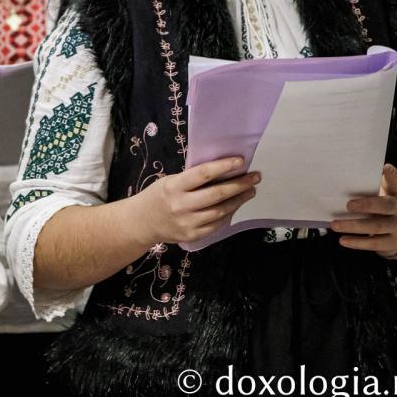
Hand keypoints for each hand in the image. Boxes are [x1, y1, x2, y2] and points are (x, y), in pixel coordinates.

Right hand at [131, 156, 258, 245]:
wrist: (141, 222)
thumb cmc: (158, 196)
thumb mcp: (170, 182)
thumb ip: (192, 180)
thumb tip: (223, 172)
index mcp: (174, 187)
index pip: (203, 174)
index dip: (223, 166)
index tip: (241, 161)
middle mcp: (181, 205)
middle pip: (217, 194)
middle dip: (239, 185)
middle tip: (255, 177)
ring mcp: (188, 222)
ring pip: (221, 211)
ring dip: (239, 200)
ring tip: (250, 191)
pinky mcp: (193, 235)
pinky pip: (217, 224)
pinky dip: (229, 214)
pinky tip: (235, 206)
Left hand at [332, 164, 396, 255]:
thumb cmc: (381, 211)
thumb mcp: (379, 198)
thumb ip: (364, 190)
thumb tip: (338, 182)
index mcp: (391, 195)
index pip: (393, 182)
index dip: (390, 175)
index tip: (384, 167)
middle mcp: (396, 210)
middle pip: (385, 205)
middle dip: (367, 205)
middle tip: (348, 204)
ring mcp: (396, 227)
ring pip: (375, 226)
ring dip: (353, 226)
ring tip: (334, 225)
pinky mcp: (391, 243)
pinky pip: (374, 243)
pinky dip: (357, 243)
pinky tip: (343, 240)